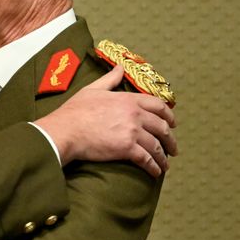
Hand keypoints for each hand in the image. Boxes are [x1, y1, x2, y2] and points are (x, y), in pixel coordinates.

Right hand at [35, 65, 178, 176]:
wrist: (66, 130)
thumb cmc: (76, 110)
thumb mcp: (93, 89)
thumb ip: (110, 79)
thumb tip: (120, 67)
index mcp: (128, 99)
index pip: (158, 105)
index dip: (169, 115)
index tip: (173, 123)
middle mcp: (135, 114)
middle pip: (162, 127)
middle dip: (170, 140)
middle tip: (172, 148)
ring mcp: (132, 132)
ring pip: (156, 145)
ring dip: (163, 157)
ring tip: (165, 164)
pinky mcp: (127, 149)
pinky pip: (146, 159)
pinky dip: (153, 167)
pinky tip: (156, 172)